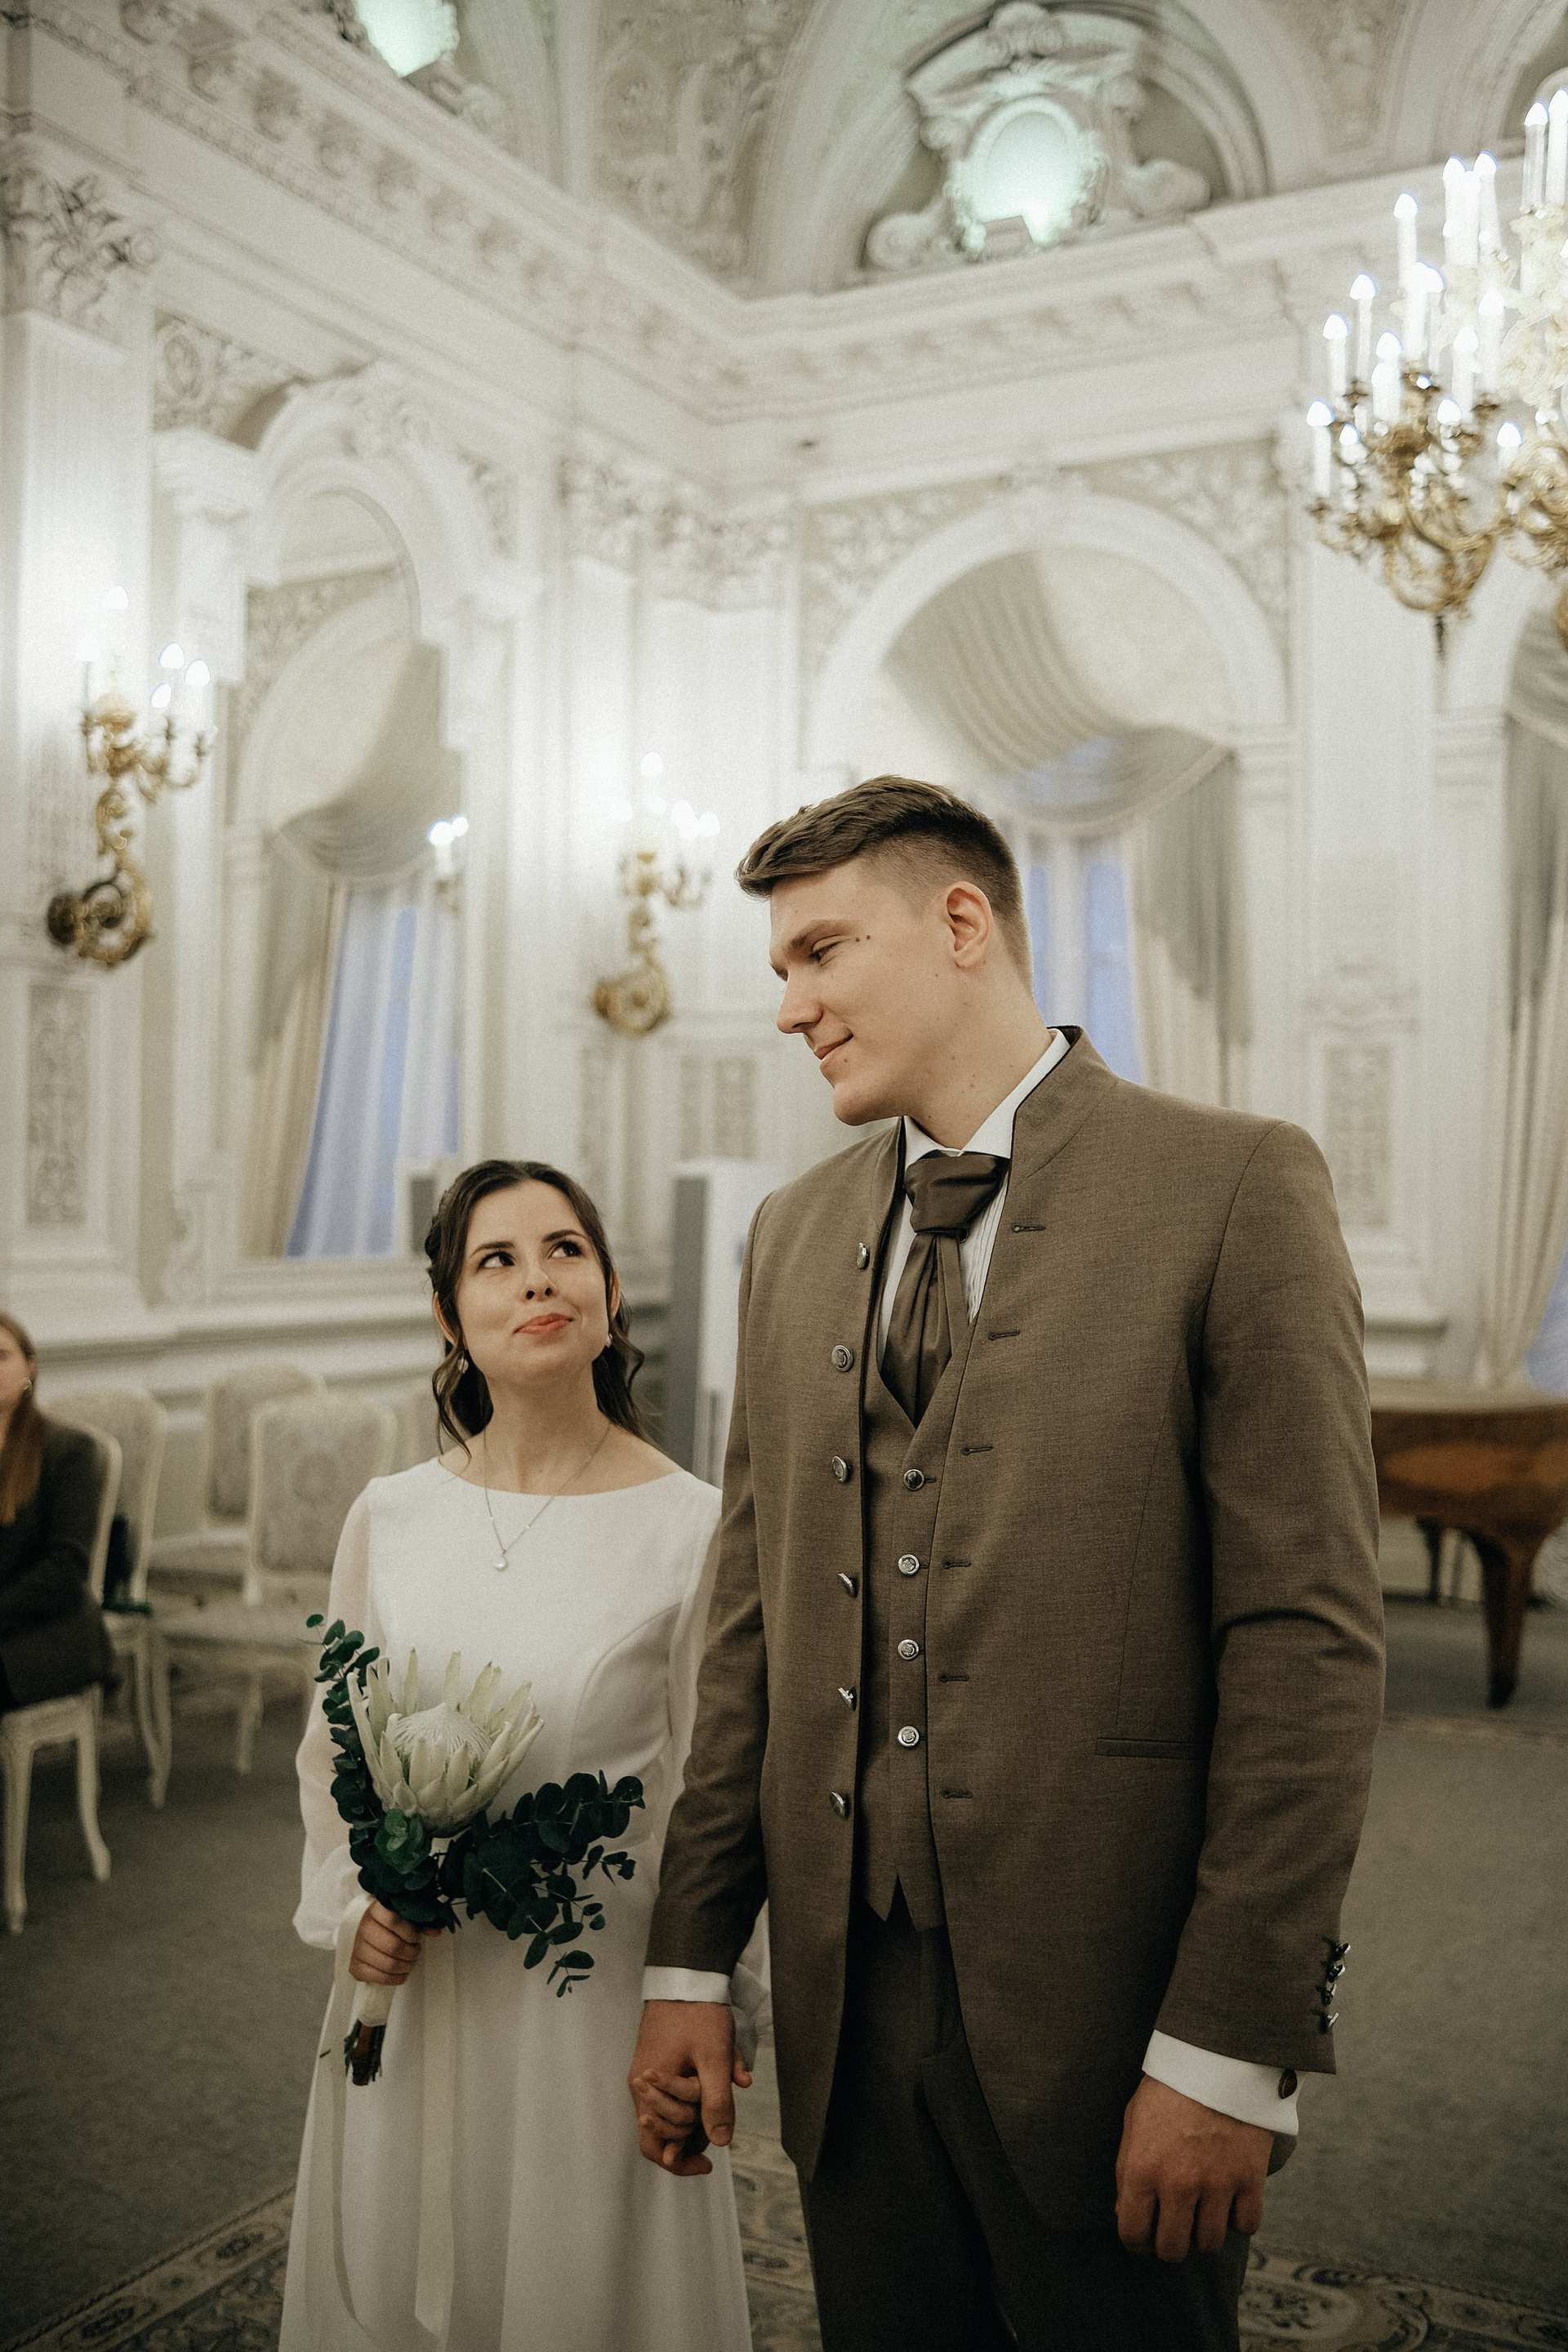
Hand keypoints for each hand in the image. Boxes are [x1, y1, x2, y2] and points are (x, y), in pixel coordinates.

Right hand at [349, 1900, 435, 1987]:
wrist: (366, 1933)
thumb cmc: (388, 1924)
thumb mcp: (404, 1916)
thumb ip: (420, 1922)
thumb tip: (436, 1931)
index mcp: (375, 1910)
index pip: (394, 1920)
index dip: (410, 1933)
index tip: (416, 1937)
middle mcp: (363, 1928)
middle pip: (393, 1946)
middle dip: (412, 1953)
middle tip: (416, 1951)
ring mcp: (357, 1948)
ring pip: (389, 1964)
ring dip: (406, 1967)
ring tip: (410, 1962)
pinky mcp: (355, 1966)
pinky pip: (379, 1978)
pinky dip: (395, 1979)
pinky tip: (401, 1972)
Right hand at [628, 2000, 751, 2177]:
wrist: (686, 1973)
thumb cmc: (697, 2014)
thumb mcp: (714, 2059)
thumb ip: (716, 2103)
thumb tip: (720, 2142)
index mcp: (647, 2090)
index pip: (655, 2147)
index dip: (680, 2162)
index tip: (708, 2164)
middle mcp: (641, 2086)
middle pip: (667, 2131)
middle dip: (697, 2128)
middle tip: (722, 2108)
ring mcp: (648, 2074)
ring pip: (674, 2109)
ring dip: (702, 2105)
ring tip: (728, 2082)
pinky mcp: (658, 2062)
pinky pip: (677, 2090)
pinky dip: (699, 2090)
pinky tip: (723, 2073)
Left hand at [1115, 2075, 1271, 2259]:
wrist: (1216, 2056)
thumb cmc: (1169, 2088)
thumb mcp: (1134, 2122)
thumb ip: (1127, 2171)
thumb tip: (1125, 2215)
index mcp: (1143, 2169)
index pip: (1133, 2234)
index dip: (1136, 2243)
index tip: (1143, 2238)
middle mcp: (1178, 2184)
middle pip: (1172, 2249)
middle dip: (1169, 2245)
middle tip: (1173, 2230)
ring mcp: (1216, 2184)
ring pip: (1209, 2243)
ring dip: (1203, 2233)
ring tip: (1201, 2213)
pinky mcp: (1249, 2179)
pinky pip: (1246, 2226)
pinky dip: (1238, 2220)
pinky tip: (1230, 2202)